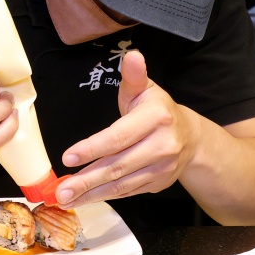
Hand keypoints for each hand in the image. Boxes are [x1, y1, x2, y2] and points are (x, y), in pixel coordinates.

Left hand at [53, 51, 200, 206]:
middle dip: (86, 180)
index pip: (119, 137)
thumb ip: (133, 76)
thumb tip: (132, 56)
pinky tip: (85, 198)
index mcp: (156, 118)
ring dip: (91, 193)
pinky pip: (128, 192)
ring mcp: (162, 168)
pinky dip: (105, 196)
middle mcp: (162, 145)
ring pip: (121, 184)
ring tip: (66, 198)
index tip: (67, 158)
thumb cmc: (158, 110)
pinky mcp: (158, 184)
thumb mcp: (146, 89)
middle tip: (61, 190)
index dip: (92, 148)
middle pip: (118, 165)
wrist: (192, 138)